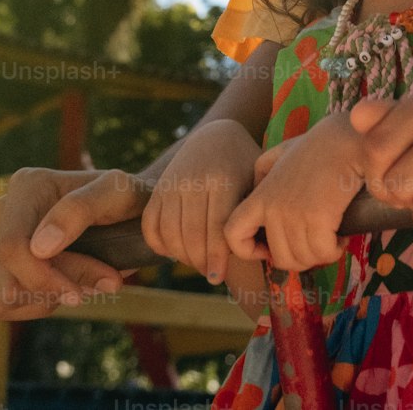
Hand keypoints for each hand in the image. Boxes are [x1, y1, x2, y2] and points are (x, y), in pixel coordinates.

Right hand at [0, 167, 145, 319]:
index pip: (11, 246)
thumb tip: (39, 247)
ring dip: (52, 296)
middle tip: (106, 281)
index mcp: (27, 186)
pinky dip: (41, 303)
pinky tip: (71, 285)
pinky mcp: (6, 266)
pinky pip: (7, 306)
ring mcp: (3, 239)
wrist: (130, 214)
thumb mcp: (116, 193)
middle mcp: (8, 210)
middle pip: (12, 274)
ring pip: (7, 295)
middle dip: (57, 286)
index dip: (41, 277)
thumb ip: (80, 209)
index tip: (80, 292)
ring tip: (90, 280)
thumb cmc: (125, 198)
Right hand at [140, 119, 261, 283]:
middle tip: (211, 273)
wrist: (216, 135)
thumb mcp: (256, 178)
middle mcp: (194, 180)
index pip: (216, 228)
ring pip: (169, 233)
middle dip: (201, 262)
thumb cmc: (244, 164)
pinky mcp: (158, 187)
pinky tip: (176, 250)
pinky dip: (159, 244)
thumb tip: (261, 251)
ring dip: (182, 256)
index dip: (216, 257)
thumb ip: (256, 211)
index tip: (218, 277)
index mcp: (223, 179)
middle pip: (192, 235)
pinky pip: (150, 224)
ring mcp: (172, 183)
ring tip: (198, 262)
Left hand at [224, 114, 363, 273]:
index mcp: (262, 196)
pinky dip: (334, 251)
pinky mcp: (318, 218)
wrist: (347, 140)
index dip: (247, 250)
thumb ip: (263, 172)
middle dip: (300, 258)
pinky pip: (323, 253)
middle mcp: (274, 209)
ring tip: (330, 238)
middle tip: (315, 243)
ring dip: (319, 255)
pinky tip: (340, 238)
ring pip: (303, 259)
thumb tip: (257, 190)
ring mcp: (294, 215)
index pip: (233, 234)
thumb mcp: (281, 152)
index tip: (269, 249)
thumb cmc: (320, 146)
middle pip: (280, 258)